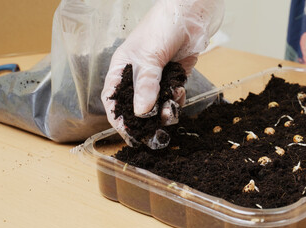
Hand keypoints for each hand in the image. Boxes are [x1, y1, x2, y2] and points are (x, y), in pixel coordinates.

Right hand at [102, 0, 223, 145]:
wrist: (192, 15)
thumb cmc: (161, 27)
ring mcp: (157, 77)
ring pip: (156, 104)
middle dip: (145, 120)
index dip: (119, 118)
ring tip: (171, 114)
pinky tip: (179, 95)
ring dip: (164, 111)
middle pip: (136, 106)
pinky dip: (175, 100)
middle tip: (154, 133)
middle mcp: (138, 75)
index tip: (128, 134)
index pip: (113, 99)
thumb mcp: (149, 56)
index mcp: (122, 68)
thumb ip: (145, 84)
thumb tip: (142, 112)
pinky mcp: (174, 77)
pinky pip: (172, 96)